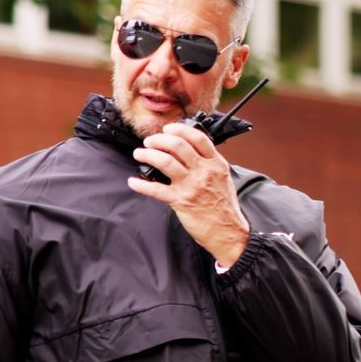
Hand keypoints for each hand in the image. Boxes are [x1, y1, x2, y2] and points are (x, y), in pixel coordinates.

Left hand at [127, 121, 251, 266]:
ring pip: (165, 162)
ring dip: (148, 155)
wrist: (227, 232)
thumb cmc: (224, 207)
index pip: (198, 138)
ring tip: (140, 154)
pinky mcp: (181, 201)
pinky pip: (156, 189)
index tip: (168, 129)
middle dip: (158, 140)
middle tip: (149, 142)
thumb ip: (209, 164)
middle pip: (178, 145)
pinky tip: (133, 182)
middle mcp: (204, 172)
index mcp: (216, 164)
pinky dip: (141, 185)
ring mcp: (192, 186)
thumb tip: (190, 152)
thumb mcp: (223, 179)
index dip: (179, 130)